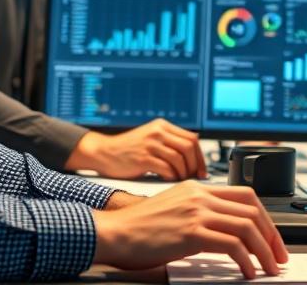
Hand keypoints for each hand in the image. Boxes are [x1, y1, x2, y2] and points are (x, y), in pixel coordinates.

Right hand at [66, 118, 206, 179]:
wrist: (104, 152)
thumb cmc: (129, 150)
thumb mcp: (151, 138)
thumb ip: (170, 142)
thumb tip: (195, 153)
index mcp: (162, 126)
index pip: (192, 139)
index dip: (200, 157)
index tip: (202, 171)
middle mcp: (158, 132)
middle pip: (189, 148)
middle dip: (195, 166)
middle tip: (194, 178)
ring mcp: (150, 144)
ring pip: (179, 159)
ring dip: (183, 173)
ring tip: (180, 181)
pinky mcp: (142, 158)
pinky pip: (166, 169)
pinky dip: (171, 177)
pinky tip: (168, 181)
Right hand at [92, 181, 288, 277]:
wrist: (114, 231)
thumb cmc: (140, 227)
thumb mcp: (175, 209)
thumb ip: (199, 212)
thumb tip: (227, 233)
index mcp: (198, 188)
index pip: (246, 195)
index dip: (265, 217)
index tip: (272, 238)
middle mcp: (200, 195)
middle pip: (252, 209)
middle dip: (272, 235)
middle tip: (278, 256)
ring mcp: (196, 211)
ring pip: (247, 226)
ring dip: (264, 251)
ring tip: (268, 268)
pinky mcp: (191, 232)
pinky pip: (232, 245)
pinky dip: (246, 260)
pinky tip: (246, 272)